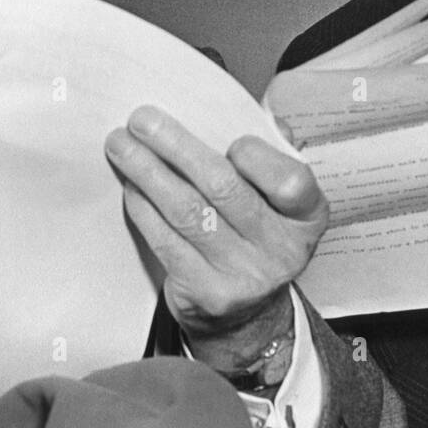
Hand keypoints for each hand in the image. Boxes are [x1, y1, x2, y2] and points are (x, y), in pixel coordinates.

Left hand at [105, 106, 326, 371]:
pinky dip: (143, 207)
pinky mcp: (205, 294)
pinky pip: (165, 240)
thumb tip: (250, 112)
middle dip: (176, 147)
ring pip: (187, 212)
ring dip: (147, 172)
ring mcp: (243, 277)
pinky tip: (130, 186)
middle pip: (224, 188)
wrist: (248, 315)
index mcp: (307, 217)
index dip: (255, 156)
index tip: (227, 139)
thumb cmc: (257, 235)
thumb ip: (270, 157)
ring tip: (120, 145)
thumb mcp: (280, 201)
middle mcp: (282, 250)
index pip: (289, 181)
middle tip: (142, 119)